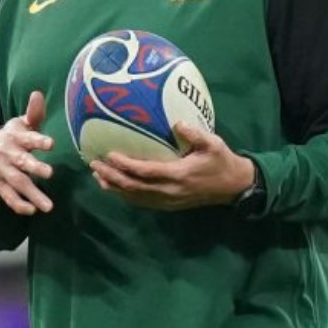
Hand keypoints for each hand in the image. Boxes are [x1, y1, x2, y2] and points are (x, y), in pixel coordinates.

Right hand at [0, 90, 54, 214]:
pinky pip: (7, 196)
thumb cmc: (14, 137)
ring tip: (48, 206)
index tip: (51, 144)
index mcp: (15, 136)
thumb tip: (38, 94)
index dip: (38, 140)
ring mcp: (1, 170)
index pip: (27, 138)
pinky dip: (18, 204)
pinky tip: (32, 211)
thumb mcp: (21, 124)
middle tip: (50, 174)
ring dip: (32, 194)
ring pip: (16, 182)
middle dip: (35, 168)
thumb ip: (33, 113)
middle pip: (21, 162)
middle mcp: (7, 153)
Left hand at [89, 121, 253, 210]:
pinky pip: (142, 202)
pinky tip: (115, 187)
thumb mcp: (214, 144)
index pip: (145, 171)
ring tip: (97, 176)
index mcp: (178, 175)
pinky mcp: (168, 205)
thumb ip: (196, 134)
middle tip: (94, 164)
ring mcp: (168, 201)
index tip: (110, 154)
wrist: (234, 187)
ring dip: (114, 188)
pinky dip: (125, 195)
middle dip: (111, 176)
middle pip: (133, 187)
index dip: (125, 165)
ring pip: (135, 197)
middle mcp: (169, 191)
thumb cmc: (222, 162)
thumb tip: (177, 122)